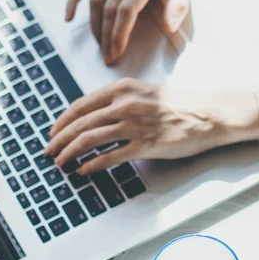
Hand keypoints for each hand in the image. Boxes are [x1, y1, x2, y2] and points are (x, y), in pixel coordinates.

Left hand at [46, 78, 258, 173]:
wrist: (209, 114)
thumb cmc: (178, 105)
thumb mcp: (144, 92)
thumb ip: (118, 99)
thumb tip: (92, 116)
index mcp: (122, 88)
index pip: (80, 106)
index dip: (61, 122)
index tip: (52, 133)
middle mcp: (125, 104)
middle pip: (80, 124)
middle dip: (59, 140)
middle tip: (49, 152)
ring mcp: (135, 125)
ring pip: (90, 139)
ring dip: (70, 153)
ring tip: (60, 163)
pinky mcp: (146, 145)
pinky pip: (110, 157)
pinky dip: (92, 165)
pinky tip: (82, 170)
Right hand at [65, 0, 193, 64]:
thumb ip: (180, 3)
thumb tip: (169, 27)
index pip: (126, 10)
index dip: (119, 35)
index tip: (117, 52)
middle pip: (109, 9)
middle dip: (107, 38)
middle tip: (108, 57)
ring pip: (96, 0)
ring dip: (95, 26)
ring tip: (100, 45)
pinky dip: (73, 0)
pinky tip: (69, 18)